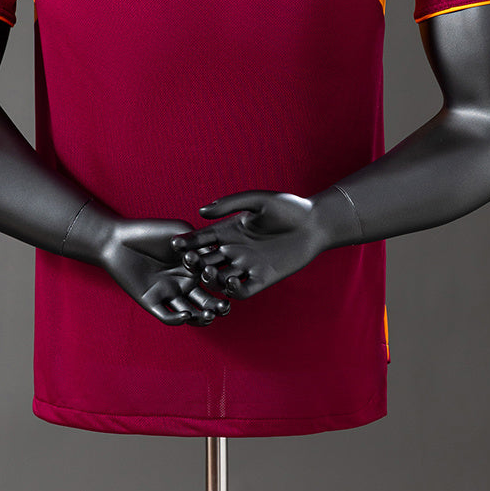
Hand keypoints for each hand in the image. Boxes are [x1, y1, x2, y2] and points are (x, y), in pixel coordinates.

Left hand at [96, 213, 231, 325]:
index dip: (223, 284)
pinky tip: (186, 314)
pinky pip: (168, 316)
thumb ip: (199, 242)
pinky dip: (178, 319)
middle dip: (217, 306)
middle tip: (224, 308)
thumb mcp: (179, 232)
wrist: (117, 239)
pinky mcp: (152, 302)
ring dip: (201, 318)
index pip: (214, 280)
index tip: (230, 283)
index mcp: (193, 267)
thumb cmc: (149, 231)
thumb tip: (221, 255)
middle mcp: (183, 283)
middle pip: (206, 300)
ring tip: (208, 315)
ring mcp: (168, 294)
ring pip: (190, 313)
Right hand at [170, 190, 335, 298]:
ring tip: (209, 272)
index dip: (187, 242)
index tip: (174, 244)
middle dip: (195, 262)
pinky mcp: (262, 278)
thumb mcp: (257, 200)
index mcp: (229, 231)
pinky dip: (232, 290)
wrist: (314, 223)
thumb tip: (201, 211)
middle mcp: (235, 250)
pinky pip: (241, 290)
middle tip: (188, 261)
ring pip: (220, 278)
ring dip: (211, 278)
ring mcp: (247, 266)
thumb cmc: (288, 207)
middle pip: (206, 260)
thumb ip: (229, 204)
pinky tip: (230, 282)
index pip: (201, 239)